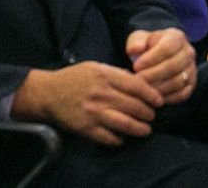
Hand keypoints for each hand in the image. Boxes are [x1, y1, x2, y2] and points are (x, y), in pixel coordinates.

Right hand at [11, 62, 162, 145]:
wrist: (48, 93)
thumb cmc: (74, 78)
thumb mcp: (96, 67)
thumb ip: (117, 74)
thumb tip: (139, 82)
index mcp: (105, 76)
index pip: (136, 86)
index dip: (151, 95)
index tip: (159, 101)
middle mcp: (101, 95)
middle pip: (134, 106)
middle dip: (148, 113)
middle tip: (153, 116)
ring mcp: (94, 113)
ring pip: (125, 124)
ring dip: (140, 129)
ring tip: (146, 129)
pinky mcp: (86, 128)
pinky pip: (109, 137)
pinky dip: (119, 139)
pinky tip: (123, 137)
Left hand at [126, 29, 195, 104]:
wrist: (157, 58)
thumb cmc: (146, 47)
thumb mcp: (139, 39)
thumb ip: (136, 42)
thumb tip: (135, 49)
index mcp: (177, 37)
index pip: (167, 48)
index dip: (151, 59)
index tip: (135, 67)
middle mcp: (188, 52)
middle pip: (173, 66)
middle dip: (153, 75)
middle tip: (137, 81)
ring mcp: (192, 69)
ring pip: (178, 81)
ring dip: (159, 88)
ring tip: (143, 89)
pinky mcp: (191, 85)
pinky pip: (182, 94)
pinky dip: (167, 98)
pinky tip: (153, 97)